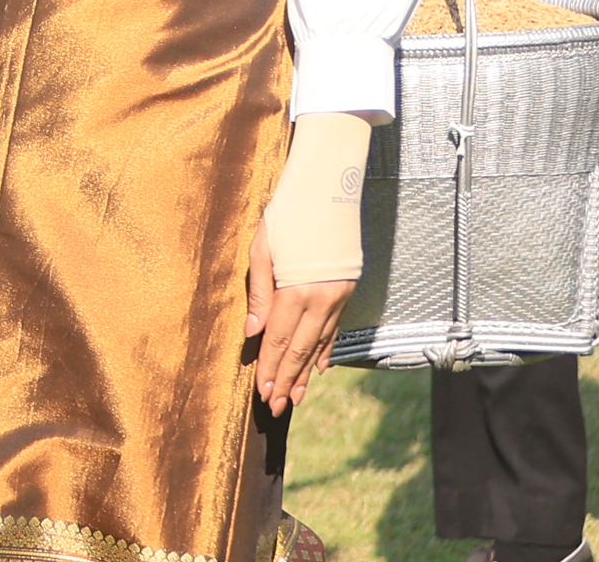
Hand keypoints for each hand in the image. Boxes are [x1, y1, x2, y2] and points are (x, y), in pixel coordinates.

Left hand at [243, 222, 353, 413]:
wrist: (327, 193)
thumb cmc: (287, 217)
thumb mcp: (262, 249)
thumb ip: (259, 294)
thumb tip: (252, 333)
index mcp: (297, 290)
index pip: (280, 339)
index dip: (270, 367)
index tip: (262, 391)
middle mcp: (322, 300)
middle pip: (300, 349)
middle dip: (286, 379)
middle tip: (276, 406)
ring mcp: (337, 299)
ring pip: (319, 345)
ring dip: (305, 373)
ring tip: (295, 398)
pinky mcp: (346, 294)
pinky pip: (334, 330)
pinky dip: (325, 351)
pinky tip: (319, 369)